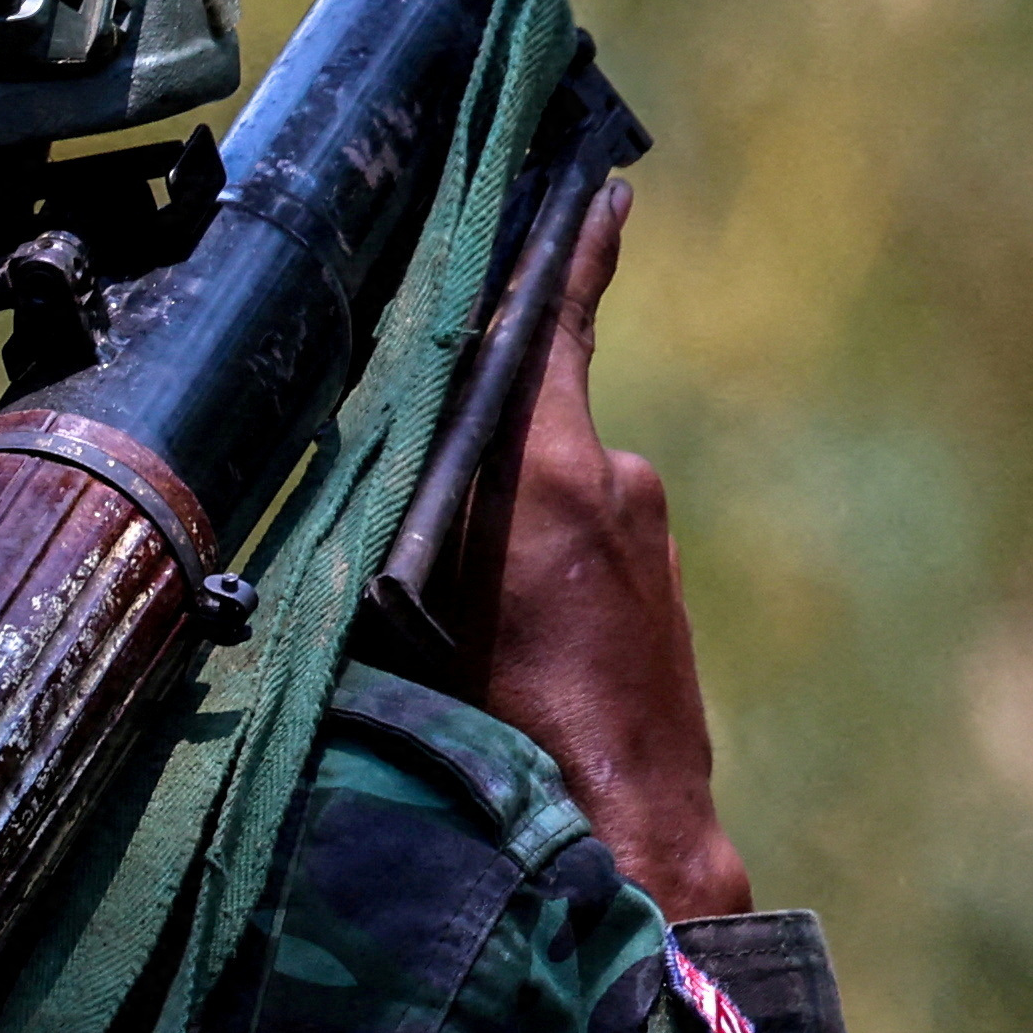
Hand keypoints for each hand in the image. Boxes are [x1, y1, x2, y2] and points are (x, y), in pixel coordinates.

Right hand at [448, 178, 755, 921]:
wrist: (627, 844)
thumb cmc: (498, 735)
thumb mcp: (408, 619)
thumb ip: (394, 530)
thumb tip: (366, 488)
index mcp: (545, 470)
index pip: (552, 318)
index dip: (570, 247)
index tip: (599, 188)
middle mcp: (612, 484)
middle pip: (534, 422)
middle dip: (486, 446)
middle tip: (427, 509)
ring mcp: (650, 539)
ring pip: (563, 500)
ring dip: (516, 532)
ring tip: (465, 623)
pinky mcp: (667, 595)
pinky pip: (594, 554)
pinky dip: (553, 579)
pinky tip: (514, 656)